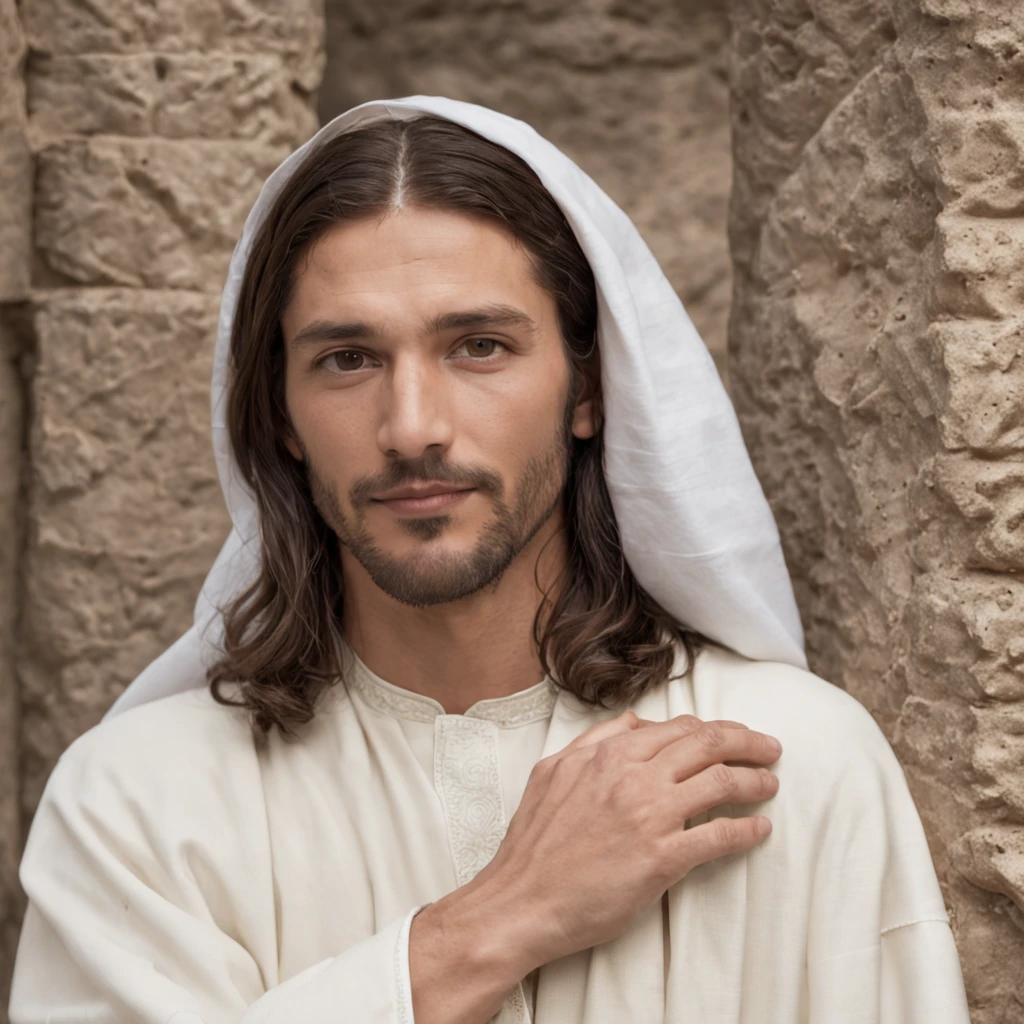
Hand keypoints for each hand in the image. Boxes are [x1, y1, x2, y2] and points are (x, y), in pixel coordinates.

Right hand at [470, 710, 781, 971]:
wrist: (521, 899)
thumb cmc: (535, 841)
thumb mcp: (553, 771)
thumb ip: (595, 740)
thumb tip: (635, 723)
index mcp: (609, 753)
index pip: (679, 728)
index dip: (715, 728)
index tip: (735, 735)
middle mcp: (633, 776)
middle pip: (708, 745)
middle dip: (747, 743)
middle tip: (771, 748)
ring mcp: (650, 816)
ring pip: (720, 783)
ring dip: (755, 781)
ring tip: (771, 784)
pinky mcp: (662, 859)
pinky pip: (718, 837)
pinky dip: (746, 830)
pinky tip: (760, 829)